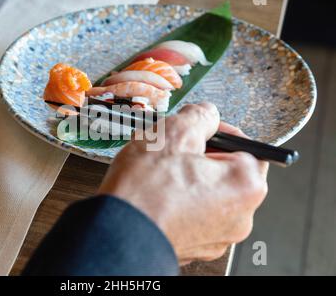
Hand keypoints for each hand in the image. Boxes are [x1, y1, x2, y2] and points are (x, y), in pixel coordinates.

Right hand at [98, 103, 267, 263]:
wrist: (116, 234)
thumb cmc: (144, 192)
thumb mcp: (173, 132)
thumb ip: (200, 115)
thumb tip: (207, 115)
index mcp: (244, 186)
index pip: (246, 146)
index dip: (219, 131)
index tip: (200, 129)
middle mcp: (239, 217)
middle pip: (226, 171)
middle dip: (201, 156)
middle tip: (174, 150)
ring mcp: (217, 236)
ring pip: (208, 193)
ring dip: (189, 178)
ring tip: (160, 174)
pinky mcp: (195, 246)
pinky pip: (194, 214)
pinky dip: (180, 201)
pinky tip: (157, 194)